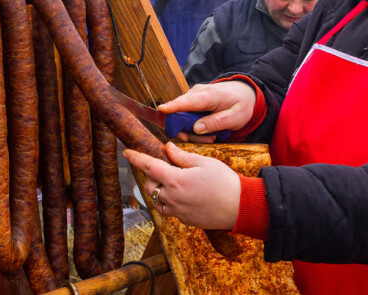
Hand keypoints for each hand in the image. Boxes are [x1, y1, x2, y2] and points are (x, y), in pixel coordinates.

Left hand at [124, 142, 240, 229]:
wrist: (240, 207)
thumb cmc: (224, 181)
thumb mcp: (204, 162)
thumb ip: (182, 156)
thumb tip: (168, 148)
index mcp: (176, 180)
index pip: (149, 167)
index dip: (136, 158)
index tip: (127, 152)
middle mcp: (172, 198)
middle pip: (149, 185)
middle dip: (151, 174)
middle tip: (163, 166)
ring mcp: (177, 211)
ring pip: (157, 199)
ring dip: (158, 189)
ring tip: (171, 180)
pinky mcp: (184, 219)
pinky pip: (168, 209)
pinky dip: (168, 200)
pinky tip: (181, 194)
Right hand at [160, 81, 255, 139]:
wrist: (243, 92)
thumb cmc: (241, 104)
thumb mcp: (236, 117)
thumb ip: (217, 122)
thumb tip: (196, 128)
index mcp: (209, 95)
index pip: (188, 101)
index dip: (173, 106)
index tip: (162, 110)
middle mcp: (197, 93)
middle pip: (180, 113)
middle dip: (187, 131)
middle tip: (208, 140)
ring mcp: (193, 95)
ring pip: (181, 116)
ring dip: (192, 130)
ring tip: (211, 136)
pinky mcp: (192, 100)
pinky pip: (185, 115)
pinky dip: (193, 126)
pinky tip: (207, 130)